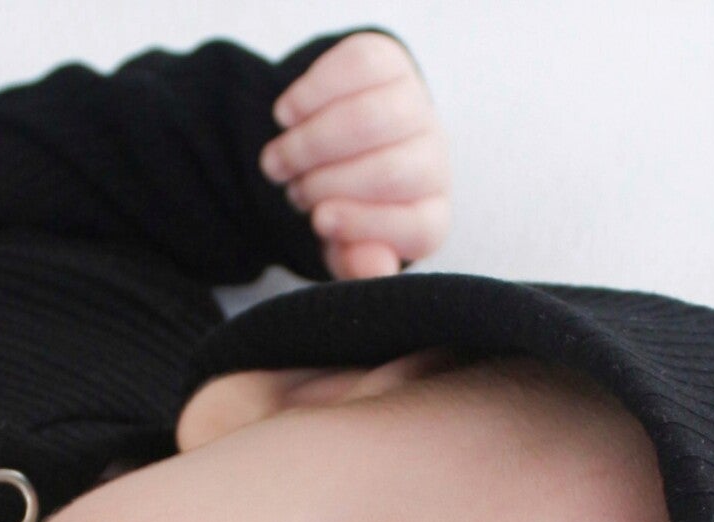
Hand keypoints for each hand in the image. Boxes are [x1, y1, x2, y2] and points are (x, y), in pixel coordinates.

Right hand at [259, 31, 450, 280]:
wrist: (339, 145)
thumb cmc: (341, 206)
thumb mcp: (344, 245)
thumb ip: (356, 262)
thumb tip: (371, 267)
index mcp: (429, 215)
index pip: (418, 226)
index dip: (366, 224)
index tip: (320, 221)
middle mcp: (434, 160)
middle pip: (390, 172)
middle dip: (327, 183)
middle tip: (293, 191)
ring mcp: (416, 106)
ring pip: (370, 119)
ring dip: (311, 142)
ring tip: (280, 159)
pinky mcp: (390, 62)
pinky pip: (356, 68)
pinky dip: (310, 93)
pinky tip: (287, 116)